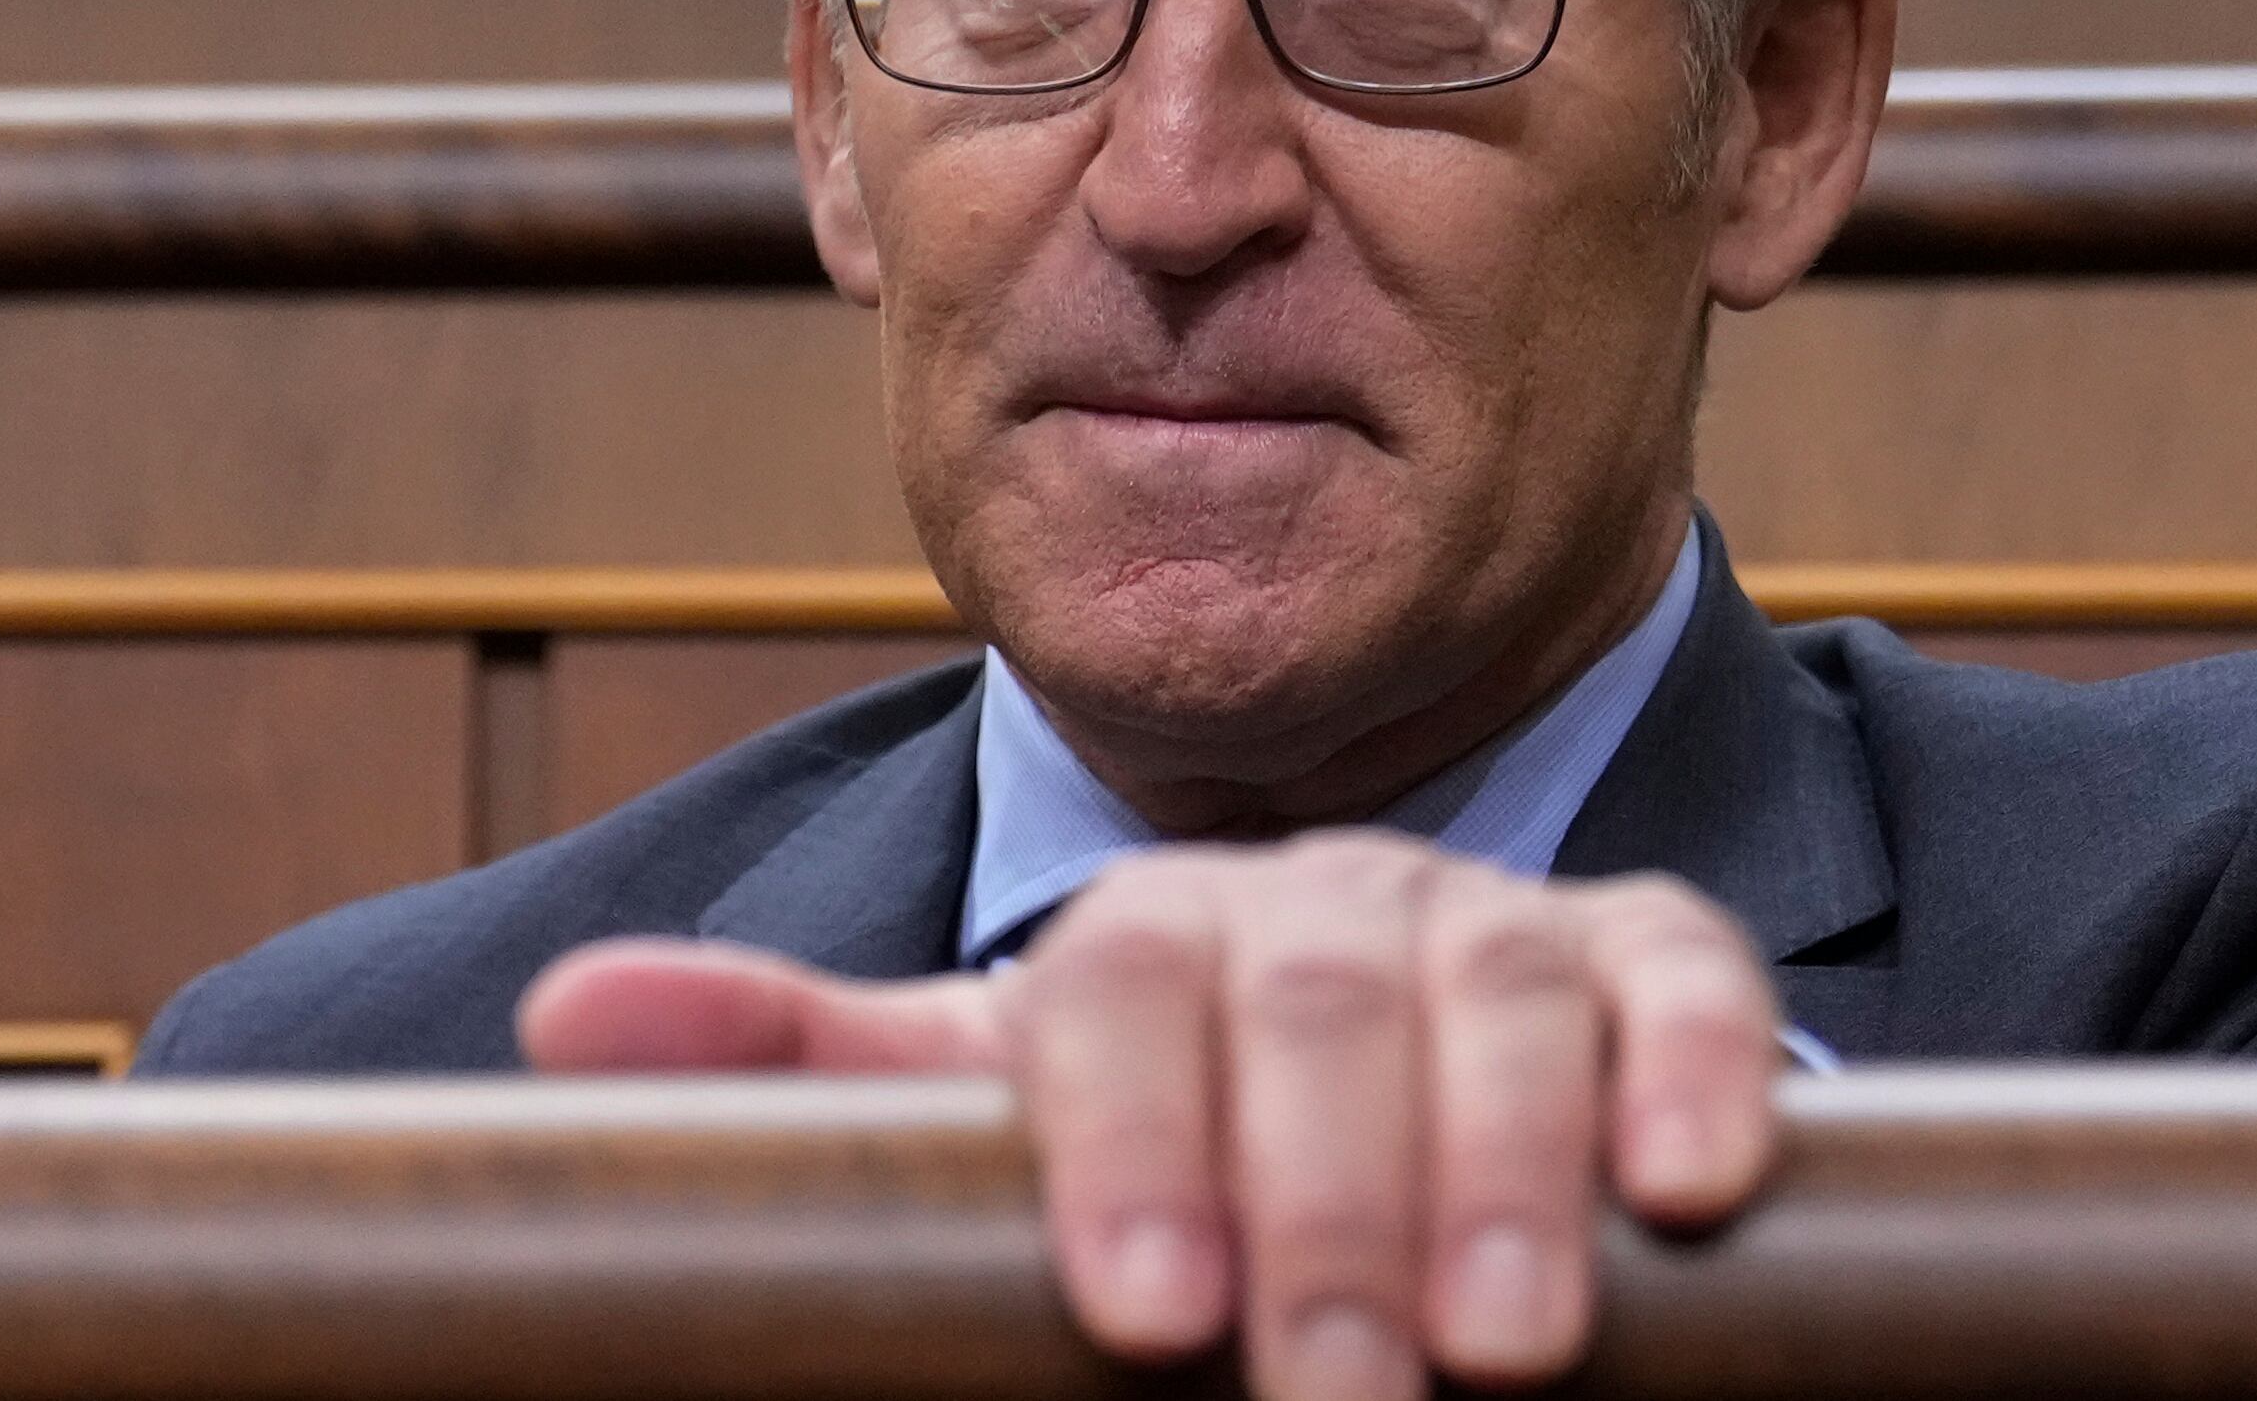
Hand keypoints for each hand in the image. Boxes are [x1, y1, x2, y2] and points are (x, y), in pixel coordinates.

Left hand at [520, 835, 1787, 1400]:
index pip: (1115, 994)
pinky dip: (1692, 1064)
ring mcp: (1488, 918)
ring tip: (1507, 1344)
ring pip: (1497, 983)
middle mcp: (1314, 904)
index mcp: (1143, 933)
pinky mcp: (1649, 956)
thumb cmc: (1171, 1148)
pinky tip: (1695, 1186)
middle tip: (1332, 1391)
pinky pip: (1682, 971)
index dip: (1131, 1146)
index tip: (1146, 1321)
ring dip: (1506, 1160)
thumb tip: (561, 1017)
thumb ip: (807, 1080)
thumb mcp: (993, 1117)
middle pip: (1310, 998)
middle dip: (1325, 1198)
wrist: (1387, 1095)